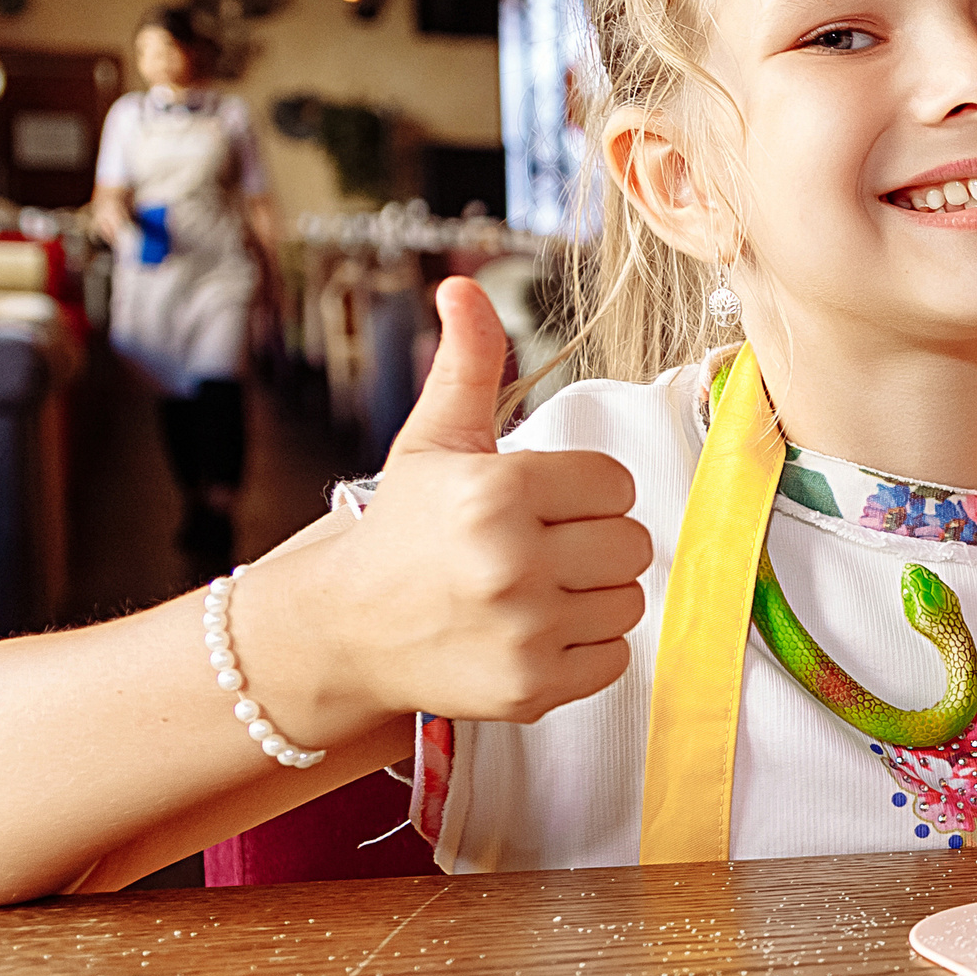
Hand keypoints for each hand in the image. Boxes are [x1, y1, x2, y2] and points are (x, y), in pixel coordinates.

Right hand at [303, 277, 648, 725]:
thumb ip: (469, 363)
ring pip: (628, 600)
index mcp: (496, 490)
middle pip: (631, 542)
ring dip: (594, 594)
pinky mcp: (530, 687)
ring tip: (538, 589)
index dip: (585, 491)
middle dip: (594, 540)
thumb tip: (462, 287)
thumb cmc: (402, 530)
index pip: (613, 483)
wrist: (345, 629)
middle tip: (543, 547)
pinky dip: (585, 647)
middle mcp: (511, 562)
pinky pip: (614, 658)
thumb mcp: (433, 439)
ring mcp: (523, 631)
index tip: (543, 502)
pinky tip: (536, 631)